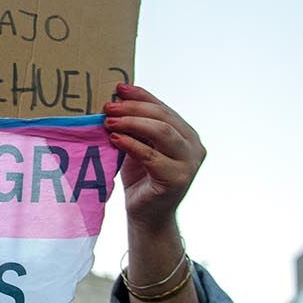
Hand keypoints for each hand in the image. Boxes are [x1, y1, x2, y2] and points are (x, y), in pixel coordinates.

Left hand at [103, 84, 204, 232]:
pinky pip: (152, 155)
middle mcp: (194, 146)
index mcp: (186, 134)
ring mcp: (189, 162)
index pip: (164, 108)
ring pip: (161, 132)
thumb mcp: (139, 147)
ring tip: (109, 121)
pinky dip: (131, 144)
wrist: (146, 215)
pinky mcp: (178, 178)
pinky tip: (115, 138)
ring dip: (132, 123)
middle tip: (109, 106)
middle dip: (134, 108)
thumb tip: (116, 101)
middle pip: (163, 117)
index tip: (119, 88)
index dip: (142, 96)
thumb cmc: (141, 179)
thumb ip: (136, 128)